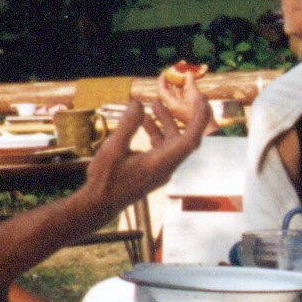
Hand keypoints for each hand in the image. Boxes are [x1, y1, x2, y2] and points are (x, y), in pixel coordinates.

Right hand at [79, 85, 213, 217]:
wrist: (99, 204)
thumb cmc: (105, 180)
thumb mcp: (113, 148)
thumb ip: (128, 125)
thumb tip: (139, 104)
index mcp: (163, 163)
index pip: (191, 139)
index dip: (199, 118)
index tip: (202, 99)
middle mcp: (167, 167)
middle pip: (185, 138)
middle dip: (187, 116)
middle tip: (187, 97)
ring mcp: (161, 170)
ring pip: (171, 142)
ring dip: (166, 123)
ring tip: (154, 104)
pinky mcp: (153, 171)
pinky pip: (162, 148)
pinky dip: (157, 133)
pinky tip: (144, 122)